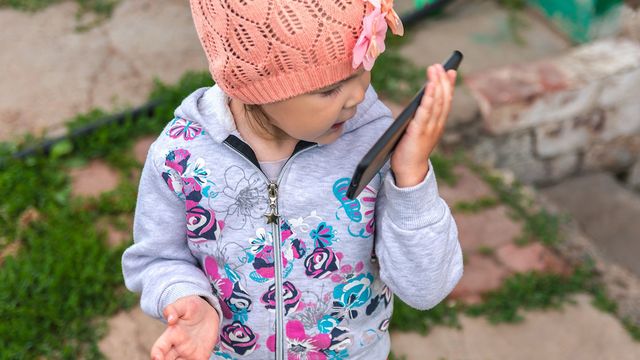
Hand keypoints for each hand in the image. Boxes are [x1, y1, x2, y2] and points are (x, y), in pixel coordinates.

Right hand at [151, 296, 219, 359]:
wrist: (207, 313)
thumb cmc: (192, 307)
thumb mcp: (183, 304)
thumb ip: (174, 309)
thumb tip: (170, 318)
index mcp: (172, 335)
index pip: (159, 348)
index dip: (156, 354)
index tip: (157, 358)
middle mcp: (177, 347)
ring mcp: (188, 353)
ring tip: (187, 359)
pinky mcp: (201, 356)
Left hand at [390, 63, 456, 186]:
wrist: (409, 172)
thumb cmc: (411, 151)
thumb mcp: (420, 132)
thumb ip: (422, 119)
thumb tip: (419, 101)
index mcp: (438, 125)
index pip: (446, 102)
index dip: (449, 85)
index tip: (451, 70)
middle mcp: (436, 126)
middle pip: (443, 99)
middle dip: (442, 80)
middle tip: (440, 65)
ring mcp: (429, 129)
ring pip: (436, 103)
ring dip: (436, 84)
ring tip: (434, 70)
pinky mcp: (418, 133)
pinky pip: (424, 112)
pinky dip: (428, 98)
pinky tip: (428, 87)